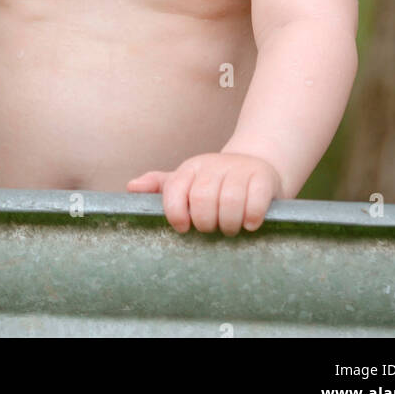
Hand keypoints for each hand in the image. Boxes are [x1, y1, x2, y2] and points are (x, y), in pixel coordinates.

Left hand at [127, 151, 281, 234]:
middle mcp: (213, 165)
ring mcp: (239, 170)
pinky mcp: (263, 177)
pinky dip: (251, 216)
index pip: (175, 189)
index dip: (176, 213)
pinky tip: (250, 223)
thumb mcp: (188, 181)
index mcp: (191, 168)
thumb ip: (161, 187)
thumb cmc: (215, 181)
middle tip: (211, 229)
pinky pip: (255, 200)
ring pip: (229, 200)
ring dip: (229, 223)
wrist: (256, 163)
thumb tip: (131, 188)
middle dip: (205, 222)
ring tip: (230, 229)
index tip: (182, 228)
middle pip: (202, 199)